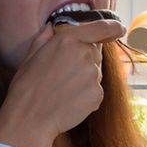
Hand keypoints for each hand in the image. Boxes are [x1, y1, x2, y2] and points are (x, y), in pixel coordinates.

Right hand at [0, 19, 125, 146]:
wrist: (30, 118)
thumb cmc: (26, 87)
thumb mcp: (31, 55)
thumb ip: (45, 38)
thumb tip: (51, 28)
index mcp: (68, 39)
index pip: (101, 28)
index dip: (113, 28)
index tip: (119, 29)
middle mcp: (85, 54)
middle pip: (95, 53)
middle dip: (84, 60)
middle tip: (63, 75)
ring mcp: (93, 75)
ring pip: (95, 73)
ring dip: (84, 79)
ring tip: (63, 90)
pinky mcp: (97, 94)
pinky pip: (96, 91)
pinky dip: (86, 95)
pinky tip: (69, 100)